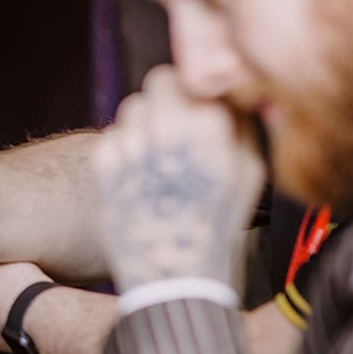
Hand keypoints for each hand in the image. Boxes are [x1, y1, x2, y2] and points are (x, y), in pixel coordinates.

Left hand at [93, 66, 265, 292]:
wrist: (175, 278)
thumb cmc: (217, 227)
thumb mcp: (248, 175)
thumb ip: (239, 125)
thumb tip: (227, 91)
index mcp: (212, 128)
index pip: (196, 75)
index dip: (197, 90)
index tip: (199, 108)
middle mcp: (169, 129)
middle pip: (160, 81)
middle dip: (168, 100)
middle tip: (176, 128)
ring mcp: (134, 145)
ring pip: (133, 106)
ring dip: (144, 123)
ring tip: (159, 159)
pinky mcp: (105, 165)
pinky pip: (111, 135)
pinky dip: (123, 150)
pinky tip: (139, 178)